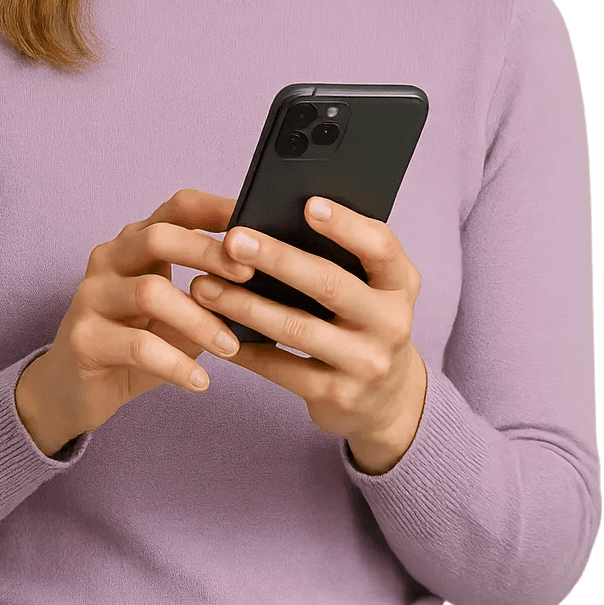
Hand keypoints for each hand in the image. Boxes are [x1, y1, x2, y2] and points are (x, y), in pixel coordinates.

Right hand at [16, 189, 254, 453]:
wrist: (74, 390)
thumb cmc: (137, 343)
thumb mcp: (177, 315)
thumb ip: (209, 295)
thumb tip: (269, 286)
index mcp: (136, 243)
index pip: (177, 208)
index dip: (217, 209)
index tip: (257, 220)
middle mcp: (109, 259)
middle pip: (159, 238)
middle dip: (209, 254)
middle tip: (250, 277)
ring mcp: (91, 296)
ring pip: (150, 292)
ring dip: (198, 319)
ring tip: (230, 347)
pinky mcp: (82, 337)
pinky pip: (137, 345)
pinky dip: (175, 363)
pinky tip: (199, 381)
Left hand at [189, 197, 426, 472]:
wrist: (389, 400)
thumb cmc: (365, 322)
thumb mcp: (374, 289)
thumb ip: (344, 258)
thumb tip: (275, 219)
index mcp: (400, 283)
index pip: (380, 246)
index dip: (346, 225)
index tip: (307, 204)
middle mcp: (391, 323)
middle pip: (329, 284)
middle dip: (277, 259)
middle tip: (232, 240)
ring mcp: (366, 363)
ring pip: (296, 328)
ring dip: (244, 305)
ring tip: (203, 286)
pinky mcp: (337, 396)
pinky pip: (280, 368)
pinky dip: (244, 348)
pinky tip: (213, 329)